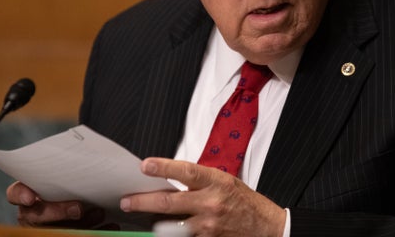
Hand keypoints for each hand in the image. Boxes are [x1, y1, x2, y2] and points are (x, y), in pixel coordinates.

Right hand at [6, 181, 110, 228]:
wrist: (84, 196)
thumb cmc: (71, 180)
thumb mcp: (66, 173)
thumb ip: (68, 172)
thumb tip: (88, 162)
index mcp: (29, 193)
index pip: (15, 193)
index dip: (20, 195)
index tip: (31, 197)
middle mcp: (32, 213)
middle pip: (37, 216)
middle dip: (58, 212)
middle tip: (78, 208)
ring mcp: (45, 227)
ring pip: (57, 229)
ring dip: (81, 223)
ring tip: (100, 213)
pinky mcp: (60, 233)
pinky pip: (76, 235)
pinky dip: (96, 231)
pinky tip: (111, 226)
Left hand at [120, 158, 285, 236]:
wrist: (267, 228)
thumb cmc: (245, 202)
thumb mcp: (224, 181)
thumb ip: (199, 181)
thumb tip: (170, 178)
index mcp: (216, 182)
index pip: (185, 171)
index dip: (163, 168)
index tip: (145, 165)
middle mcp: (211, 203)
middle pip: (169, 202)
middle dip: (143, 201)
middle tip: (126, 201)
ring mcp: (208, 226)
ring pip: (171, 226)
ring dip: (154, 223)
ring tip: (141, 219)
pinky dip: (172, 234)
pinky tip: (164, 231)